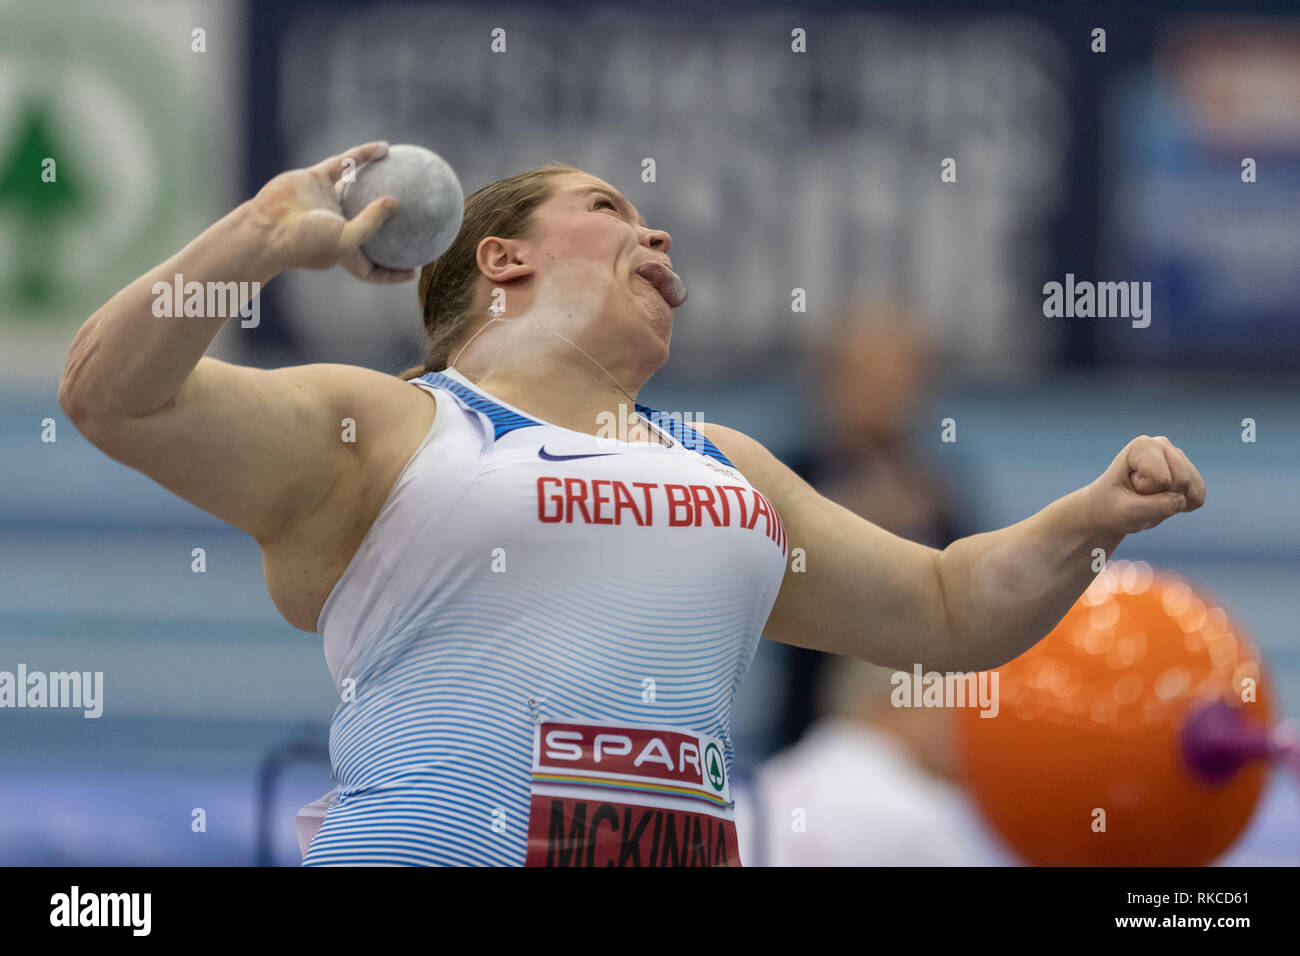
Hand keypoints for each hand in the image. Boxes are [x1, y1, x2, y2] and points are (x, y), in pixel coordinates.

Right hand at [247, 141, 416, 282]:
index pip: (374, 269)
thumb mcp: (345, 240)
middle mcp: (337, 226)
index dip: (394, 272)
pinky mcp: (316, 179)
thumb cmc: (305, 241)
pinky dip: (363, 155)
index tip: (416, 271)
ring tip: (406, 172)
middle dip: (392, 227)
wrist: (266, 224)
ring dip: (380, 181)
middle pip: (371, 228)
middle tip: (420, 220)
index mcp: (345, 251)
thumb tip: (396, 203)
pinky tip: (384, 148)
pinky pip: (346, 164)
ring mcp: (326, 201)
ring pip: (359, 190)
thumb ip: (372, 223)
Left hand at [1085, 435, 1205, 534]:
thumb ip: (1154, 507)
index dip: (1146, 490)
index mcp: (1142, 445)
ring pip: (1192, 489)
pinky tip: (1164, 500)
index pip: (1162, 478)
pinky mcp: (1190, 474)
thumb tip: (1182, 501)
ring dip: (1172, 501)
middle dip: (1162, 495)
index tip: (1130, 487)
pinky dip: (1183, 506)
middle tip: (1140, 494)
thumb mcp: (1126, 511)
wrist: (1113, 508)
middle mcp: (1163, 445)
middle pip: (1182, 480)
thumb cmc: (1114, 506)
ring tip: (1150, 496)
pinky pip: (1198, 497)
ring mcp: (1178, 458)